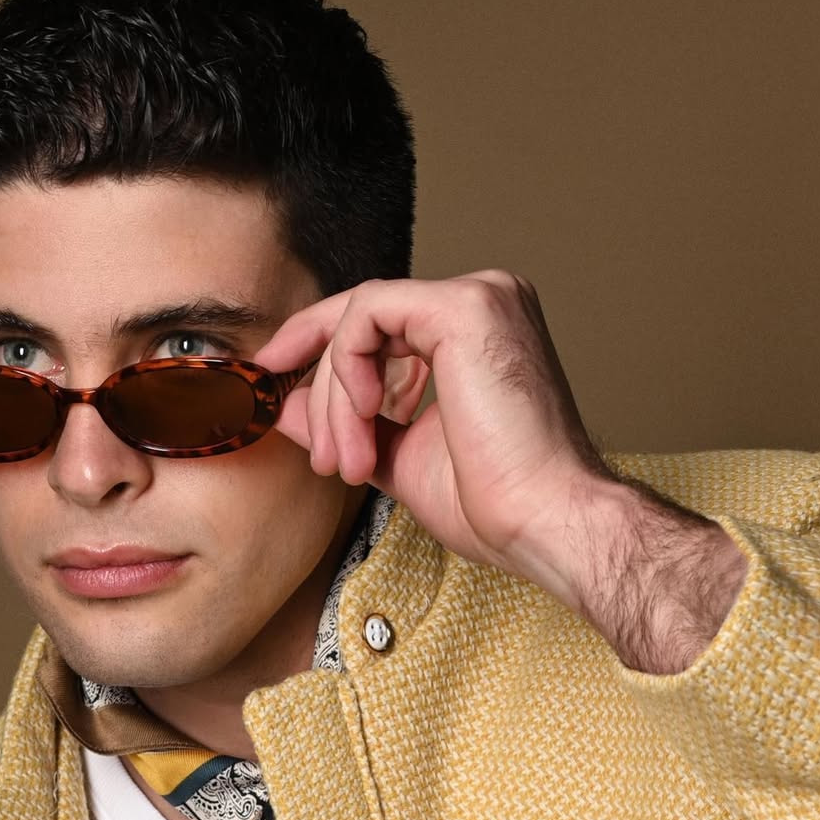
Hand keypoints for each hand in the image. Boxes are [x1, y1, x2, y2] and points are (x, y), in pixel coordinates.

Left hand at [254, 272, 746, 671]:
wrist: (544, 522)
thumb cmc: (497, 503)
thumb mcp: (400, 456)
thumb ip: (350, 425)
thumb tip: (291, 408)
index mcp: (475, 334)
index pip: (379, 322)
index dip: (318, 347)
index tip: (275, 379)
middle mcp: (484, 302)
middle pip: (363, 318)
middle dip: (325, 390)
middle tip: (329, 459)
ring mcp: (480, 297)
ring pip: (360, 319)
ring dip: (338, 398)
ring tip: (353, 461)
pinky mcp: (465, 308)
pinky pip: (368, 316)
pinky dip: (348, 372)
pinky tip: (367, 421)